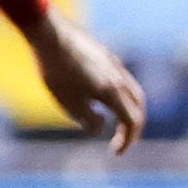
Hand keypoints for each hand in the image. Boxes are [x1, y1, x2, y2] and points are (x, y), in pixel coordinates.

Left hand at [27, 8, 144, 152]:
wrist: (50, 34)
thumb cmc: (56, 71)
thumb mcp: (68, 103)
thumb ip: (88, 120)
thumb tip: (101, 127)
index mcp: (113, 92)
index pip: (132, 121)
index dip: (127, 140)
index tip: (116, 153)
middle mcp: (119, 77)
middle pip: (138, 106)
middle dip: (132, 126)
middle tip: (121, 141)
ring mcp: (114, 64)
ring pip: (131, 91)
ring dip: (128, 109)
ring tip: (114, 122)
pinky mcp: (105, 55)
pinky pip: (121, 80)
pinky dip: (120, 95)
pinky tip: (102, 99)